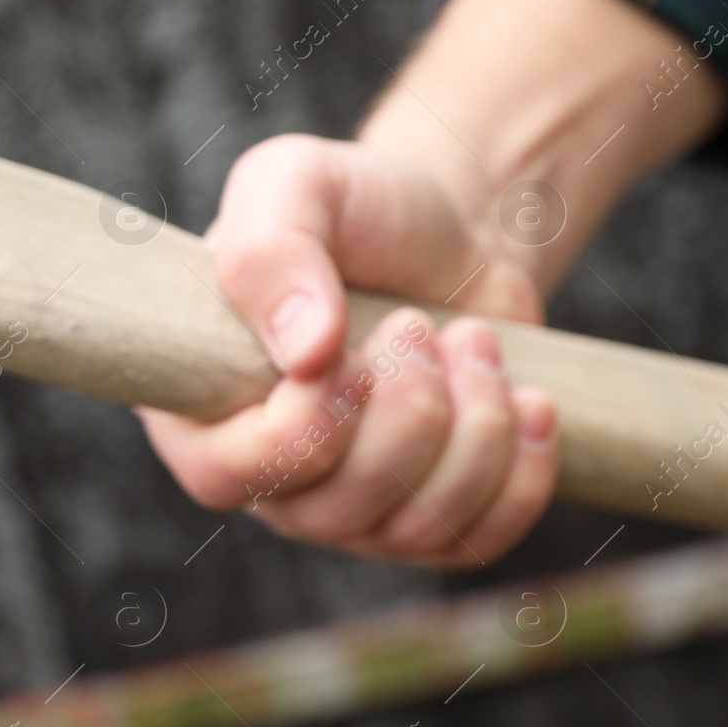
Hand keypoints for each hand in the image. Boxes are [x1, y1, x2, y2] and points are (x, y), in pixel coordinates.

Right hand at [138, 134, 559, 565]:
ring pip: (413, 529)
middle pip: (333, 509)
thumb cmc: (353, 210)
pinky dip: (521, 471)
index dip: (304, 425)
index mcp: (198, 408)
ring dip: (473, 427)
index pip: (227, 475)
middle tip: (418, 325)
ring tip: (473, 340)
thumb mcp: (292, 185)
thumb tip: (306, 352)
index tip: (350, 341)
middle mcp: (263, 476)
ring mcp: (344, 511)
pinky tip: (529, 399)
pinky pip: (476, 541)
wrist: (446, 232)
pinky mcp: (423, 520)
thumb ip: (269, 250)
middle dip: (407, 413)